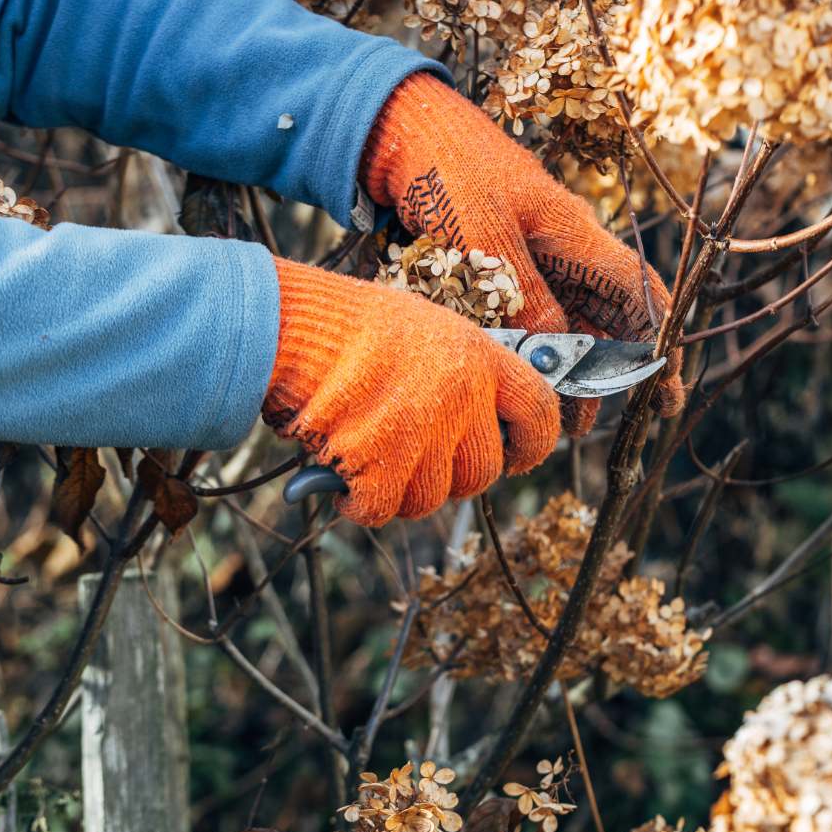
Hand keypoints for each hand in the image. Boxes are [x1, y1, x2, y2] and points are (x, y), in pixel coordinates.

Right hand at [262, 258, 559, 525]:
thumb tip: (475, 421)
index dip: (532, 445)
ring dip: (400, 491)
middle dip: (450, 476)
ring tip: (370, 459)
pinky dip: (359, 504)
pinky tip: (343, 479)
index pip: (540, 414)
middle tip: (416, 459)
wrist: (291, 324)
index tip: (516, 456)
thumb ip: (459, 372)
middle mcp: (460, 397)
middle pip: (482, 472)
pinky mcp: (378, 463)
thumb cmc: (348, 322)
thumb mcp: (424, 326)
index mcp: (480, 357)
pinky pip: (381, 509)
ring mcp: (421, 432)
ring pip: (431, 498)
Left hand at [361, 73, 683, 432]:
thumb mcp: (485, 235)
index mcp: (573, 233)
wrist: (397, 127)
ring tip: (557, 414)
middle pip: (605, 315)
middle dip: (608, 371)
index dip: (657, 343)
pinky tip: (521, 375)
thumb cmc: (445, 166)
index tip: (666, 391)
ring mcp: (531, 251)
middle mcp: (562, 245)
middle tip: (591, 424)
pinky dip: (530, 346)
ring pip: (566, 319)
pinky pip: (527, 312)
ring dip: (566, 366)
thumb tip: (556, 352)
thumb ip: (523, 295)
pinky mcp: (497, 258)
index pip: (635, 293)